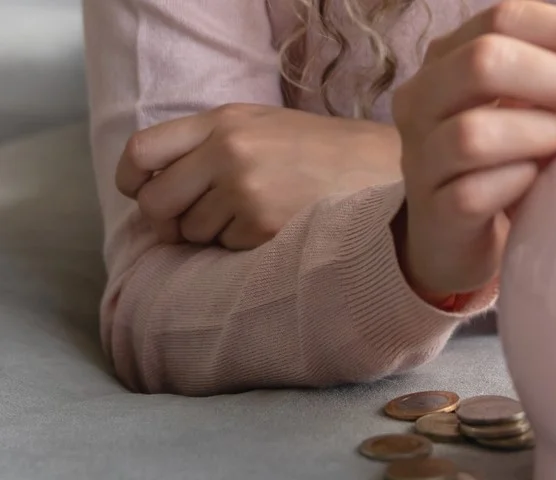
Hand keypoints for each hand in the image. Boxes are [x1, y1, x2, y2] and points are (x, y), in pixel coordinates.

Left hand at [116, 104, 402, 249]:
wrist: (380, 169)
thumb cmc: (321, 149)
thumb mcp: (262, 123)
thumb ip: (208, 141)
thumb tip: (155, 181)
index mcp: (223, 121)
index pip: (142, 150)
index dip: (132, 179)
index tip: (141, 193)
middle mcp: (228, 153)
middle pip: (156, 202)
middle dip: (167, 219)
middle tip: (192, 221)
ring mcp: (245, 191)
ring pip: (191, 231)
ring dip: (211, 233)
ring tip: (251, 216)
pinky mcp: (263, 226)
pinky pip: (225, 247)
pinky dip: (241, 244)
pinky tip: (272, 226)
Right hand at [390, 0, 555, 296]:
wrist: (460, 239)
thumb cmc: (507, 163)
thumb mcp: (534, 109)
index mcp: (448, 58)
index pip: (504, 18)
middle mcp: (422, 98)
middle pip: (484, 61)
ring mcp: (421, 155)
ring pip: (475, 132)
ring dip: (541, 136)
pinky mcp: (433, 209)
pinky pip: (476, 191)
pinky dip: (520, 185)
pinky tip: (539, 189)